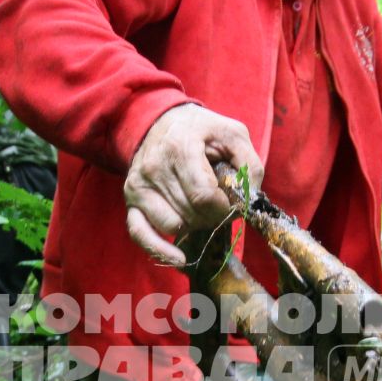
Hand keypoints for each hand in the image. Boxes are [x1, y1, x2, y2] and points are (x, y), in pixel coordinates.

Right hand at [124, 103, 262, 264]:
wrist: (162, 122)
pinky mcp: (131, 199)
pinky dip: (159, 250)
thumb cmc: (202, 131)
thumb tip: (250, 200)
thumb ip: (250, 164)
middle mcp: (154, 167)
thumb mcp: (233, 134)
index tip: (232, 202)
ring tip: (200, 209)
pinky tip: (178, 258)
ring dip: (194, 225)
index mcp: (180, 148)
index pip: (204, 196)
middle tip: (220, 205)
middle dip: (212, 216)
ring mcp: (139, 185)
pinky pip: (140, 233)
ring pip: (173, 226)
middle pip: (191, 213)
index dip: (224, 207)